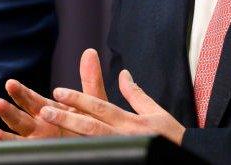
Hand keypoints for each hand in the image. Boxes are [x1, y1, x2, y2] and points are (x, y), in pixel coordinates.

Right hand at [0, 48, 108, 140]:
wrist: (102, 148)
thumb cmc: (96, 127)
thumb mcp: (94, 103)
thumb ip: (90, 80)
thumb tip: (90, 51)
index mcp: (52, 111)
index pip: (32, 101)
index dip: (22, 93)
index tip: (11, 84)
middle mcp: (42, 126)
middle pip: (21, 117)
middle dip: (9, 110)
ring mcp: (41, 141)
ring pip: (20, 134)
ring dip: (7, 132)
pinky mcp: (43, 153)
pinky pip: (24, 150)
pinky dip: (9, 146)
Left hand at [38, 51, 185, 145]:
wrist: (184, 157)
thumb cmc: (170, 136)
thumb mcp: (155, 111)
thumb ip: (135, 94)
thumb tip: (123, 73)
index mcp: (130, 121)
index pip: (99, 107)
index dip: (78, 99)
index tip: (59, 91)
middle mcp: (123, 135)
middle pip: (90, 126)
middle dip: (67, 118)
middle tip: (46, 111)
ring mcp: (121, 148)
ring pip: (91, 142)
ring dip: (70, 135)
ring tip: (51, 126)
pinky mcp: (122, 157)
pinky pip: (100, 155)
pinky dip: (83, 151)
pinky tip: (67, 150)